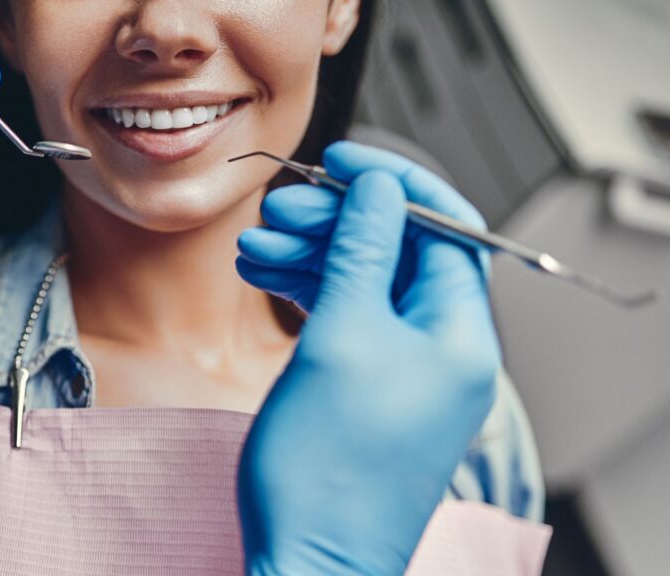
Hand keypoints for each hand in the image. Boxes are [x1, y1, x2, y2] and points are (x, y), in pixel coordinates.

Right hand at [236, 142, 499, 574]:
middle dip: (337, 222)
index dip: (393, 183)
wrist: (306, 559)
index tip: (342, 160)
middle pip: (397, 251)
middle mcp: (440, 348)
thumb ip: (361, 253)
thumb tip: (378, 189)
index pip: (444, 227)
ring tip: (254, 247)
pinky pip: (345, 317)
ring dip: (311, 255)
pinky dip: (307, 292)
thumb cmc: (327, 473)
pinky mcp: (368, 385)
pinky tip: (265, 277)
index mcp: (458, 334)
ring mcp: (403, 369)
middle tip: (281, 209)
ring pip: (363, 282)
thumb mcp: (342, 338)